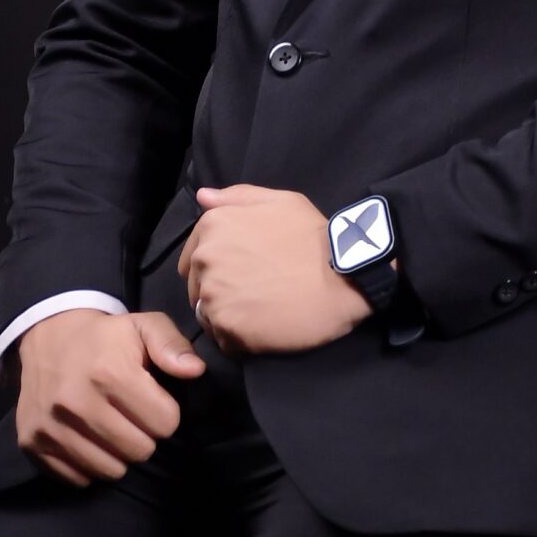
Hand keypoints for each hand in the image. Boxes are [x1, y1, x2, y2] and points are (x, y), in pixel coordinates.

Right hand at [14, 306, 205, 487]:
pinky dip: (89, 465)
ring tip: (113, 428)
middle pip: (139, 451)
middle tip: (134, 417)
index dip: (167, 414)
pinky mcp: (32, 443)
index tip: (155, 402)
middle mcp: (75, 402)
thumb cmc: (106, 337)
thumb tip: (195, 371)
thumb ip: (173, 346)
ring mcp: (50, 425)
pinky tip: (90, 440)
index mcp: (109, 373)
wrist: (48, 337)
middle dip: (145, 436)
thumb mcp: (144, 326)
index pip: (165, 424)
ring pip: (110, 470)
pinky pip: (77, 478)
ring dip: (119, 454)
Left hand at [179, 184, 370, 355]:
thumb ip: (238, 197)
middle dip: (220, 292)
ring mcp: (214, 295)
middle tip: (258, 293)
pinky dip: (239, 339)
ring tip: (263, 312)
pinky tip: (265, 328)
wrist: (344, 278)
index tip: (244, 274)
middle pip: (198, 287)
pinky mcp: (227, 328)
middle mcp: (206, 259)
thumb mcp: (282, 202)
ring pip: (208, 314)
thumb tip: (203, 197)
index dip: (217, 269)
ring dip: (228, 316)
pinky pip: (222, 339)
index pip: (192, 259)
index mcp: (214, 226)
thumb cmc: (316, 237)